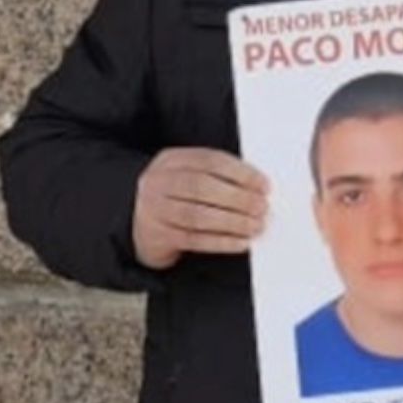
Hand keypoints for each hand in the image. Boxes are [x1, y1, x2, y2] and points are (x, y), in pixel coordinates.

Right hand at [131, 147, 269, 269]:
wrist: (138, 223)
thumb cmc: (175, 197)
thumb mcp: (189, 176)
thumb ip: (217, 177)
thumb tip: (258, 189)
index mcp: (172, 160)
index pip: (209, 161)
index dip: (240, 173)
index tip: (263, 185)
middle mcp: (158, 182)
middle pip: (202, 187)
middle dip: (238, 198)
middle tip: (262, 208)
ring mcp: (154, 209)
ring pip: (197, 215)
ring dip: (233, 222)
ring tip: (255, 226)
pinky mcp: (157, 236)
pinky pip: (194, 239)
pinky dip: (222, 241)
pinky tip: (241, 242)